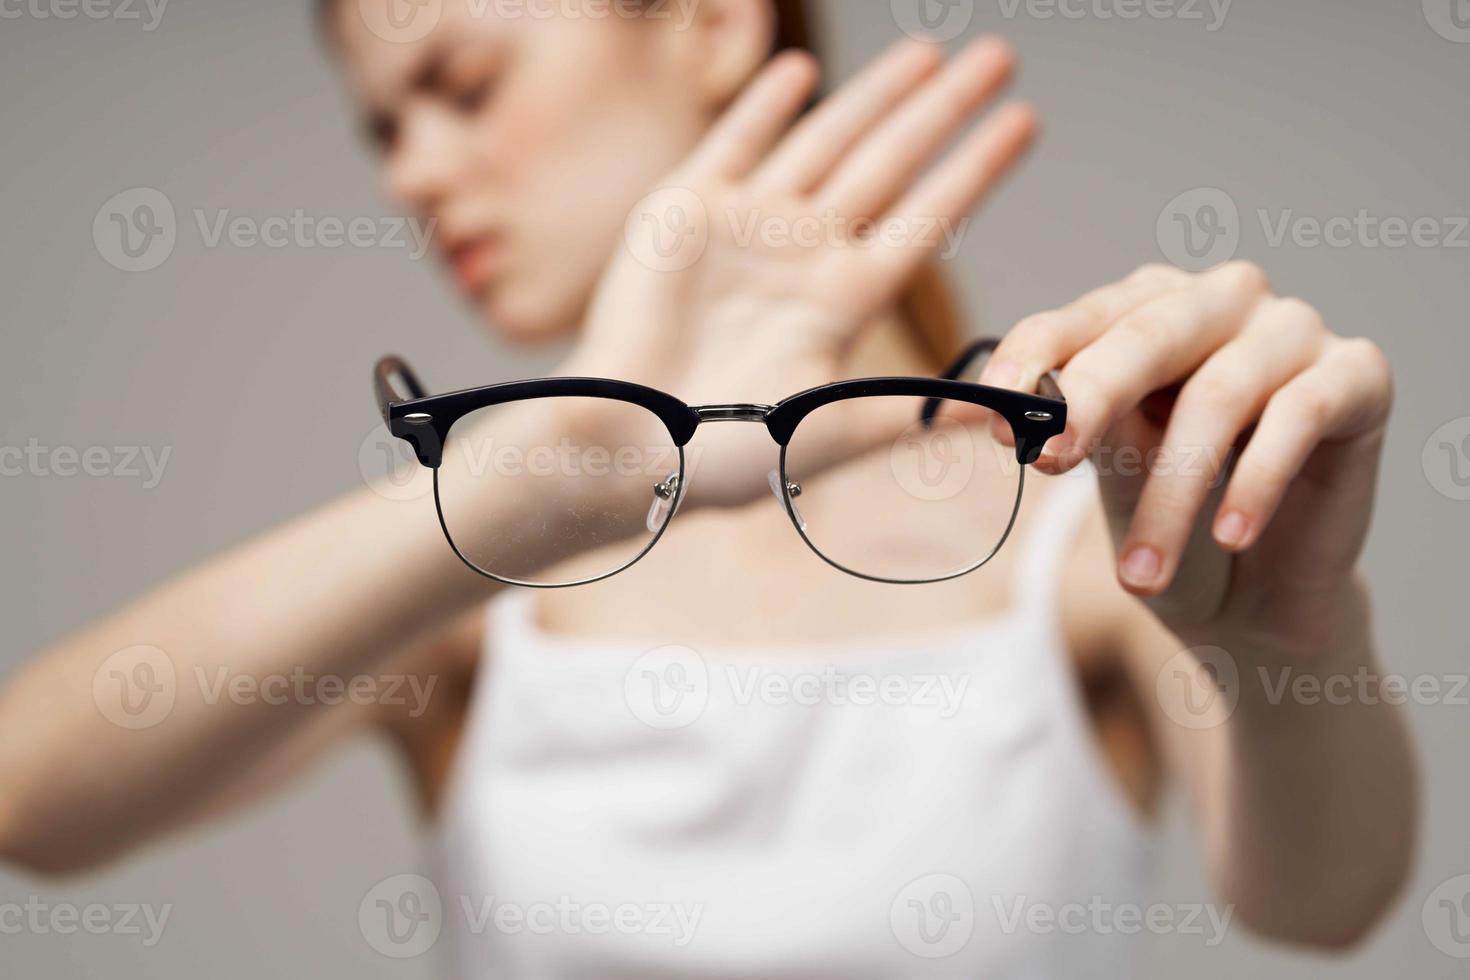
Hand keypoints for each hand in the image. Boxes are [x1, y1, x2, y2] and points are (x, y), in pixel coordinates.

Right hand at [561, 37, 1035, 503]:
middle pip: (889, 164)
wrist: (626, 443)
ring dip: (873, 95)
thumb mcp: (840, 433)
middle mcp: (803, 253)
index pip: (927, 219)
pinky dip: (765, 107)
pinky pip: (734, 142)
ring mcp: (746, 226)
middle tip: (999, 57)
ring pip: (825, 141)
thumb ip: (923, 410)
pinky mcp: (684, 210)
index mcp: (843, 301)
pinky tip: (801, 70)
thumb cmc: (728, 453)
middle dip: (942, 110)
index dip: (975, 169)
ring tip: (927, 52)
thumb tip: (1020, 405)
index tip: (1023, 122)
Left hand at [982, 262, 1392, 648]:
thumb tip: (1019, 409)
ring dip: (1171, 494)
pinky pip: (1300, 415)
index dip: (1027, 366)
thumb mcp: (1113, 477)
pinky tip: (1231, 537)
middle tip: (1047, 460)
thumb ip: (1084, 430)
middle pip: (1148, 333)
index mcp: (1144, 310)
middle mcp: (1218, 301)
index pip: (1075, 321)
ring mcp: (1291, 330)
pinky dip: (1256, 483)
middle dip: (1089, 397)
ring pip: (1218, 395)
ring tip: (1139, 576)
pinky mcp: (1357, 374)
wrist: (1255, 601)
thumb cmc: (1172, 523)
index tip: (984, 425)